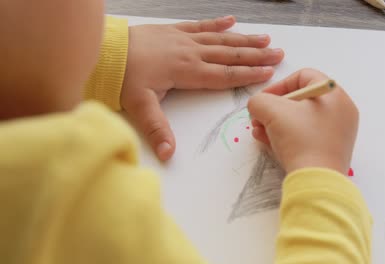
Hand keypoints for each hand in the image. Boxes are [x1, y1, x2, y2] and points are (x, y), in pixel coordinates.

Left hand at [121, 16, 283, 160]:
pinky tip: (232, 20)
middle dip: (255, 55)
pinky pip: (200, 24)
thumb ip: (157, 129)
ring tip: (264, 38)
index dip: (248, 75)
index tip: (269, 73)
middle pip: (229, 55)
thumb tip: (169, 154)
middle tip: (278, 53)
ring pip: (220, 38)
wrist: (104, 50)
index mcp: (187, 71)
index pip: (224, 75)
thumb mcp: (138, 106)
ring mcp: (183, 39)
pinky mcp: (173, 30)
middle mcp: (190, 52)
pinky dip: (217, 23)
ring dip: (243, 39)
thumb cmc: (121, 77)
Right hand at [247, 68, 358, 174]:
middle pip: (301, 100)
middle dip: (274, 108)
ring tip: (258, 131)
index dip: (279, 85)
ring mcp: (338, 133)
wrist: (316, 181)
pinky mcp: (330, 152)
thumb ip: (259, 100)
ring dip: (275, 123)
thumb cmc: (299, 138)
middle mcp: (341, 112)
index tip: (263, 100)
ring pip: (301, 120)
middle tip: (258, 118)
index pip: (304, 76)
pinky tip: (267, 141)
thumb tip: (257, 106)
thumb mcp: (271, 110)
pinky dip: (286, 136)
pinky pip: (306, 136)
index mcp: (335, 95)